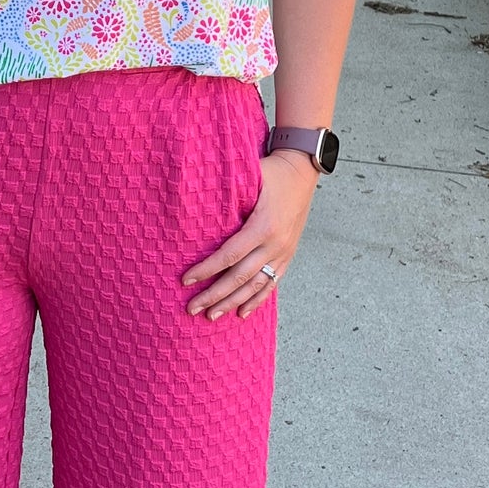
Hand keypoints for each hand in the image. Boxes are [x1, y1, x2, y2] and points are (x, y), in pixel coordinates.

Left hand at [181, 149, 318, 321]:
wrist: (303, 171)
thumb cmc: (270, 172)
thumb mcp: (248, 178)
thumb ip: (226, 193)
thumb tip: (192, 201)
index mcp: (262, 226)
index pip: (229, 255)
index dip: (206, 270)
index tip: (186, 280)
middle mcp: (275, 243)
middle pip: (240, 277)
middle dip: (214, 295)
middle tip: (192, 308)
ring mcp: (283, 252)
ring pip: (255, 285)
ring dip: (232, 303)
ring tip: (211, 316)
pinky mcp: (288, 255)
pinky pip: (272, 282)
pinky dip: (257, 300)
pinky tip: (242, 313)